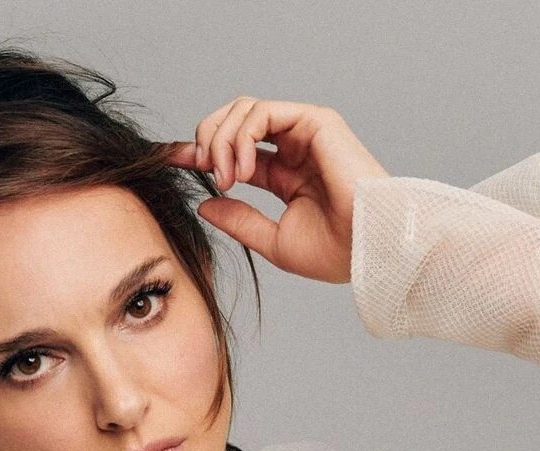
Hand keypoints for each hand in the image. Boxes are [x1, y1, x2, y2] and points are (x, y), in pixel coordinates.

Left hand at [167, 100, 389, 283]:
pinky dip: (241, 135)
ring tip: (225, 175)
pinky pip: (262, 111)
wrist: (367, 249)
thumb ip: (238, 219)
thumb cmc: (334, 252)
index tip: (172, 160)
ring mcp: (303, 132)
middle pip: (233, 120)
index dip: (200, 151)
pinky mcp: (313, 121)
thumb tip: (204, 204)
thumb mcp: (272, 240)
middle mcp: (292, 148)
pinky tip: (241, 168)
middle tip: (202, 170)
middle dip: (207, 140)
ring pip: (242, 109)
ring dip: (221, 139)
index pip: (234, 150)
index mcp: (284, 175)